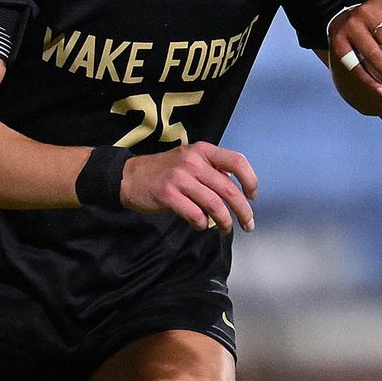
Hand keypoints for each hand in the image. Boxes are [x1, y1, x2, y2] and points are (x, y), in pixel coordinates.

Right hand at [121, 142, 257, 233]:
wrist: (129, 177)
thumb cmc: (166, 171)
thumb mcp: (190, 160)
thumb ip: (213, 170)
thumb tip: (238, 187)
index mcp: (203, 151)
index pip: (237, 161)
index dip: (250, 180)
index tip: (252, 196)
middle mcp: (193, 162)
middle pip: (229, 190)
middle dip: (243, 211)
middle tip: (248, 224)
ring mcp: (180, 178)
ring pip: (214, 205)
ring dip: (225, 222)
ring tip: (226, 230)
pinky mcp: (168, 194)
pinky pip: (195, 214)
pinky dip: (203, 224)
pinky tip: (202, 226)